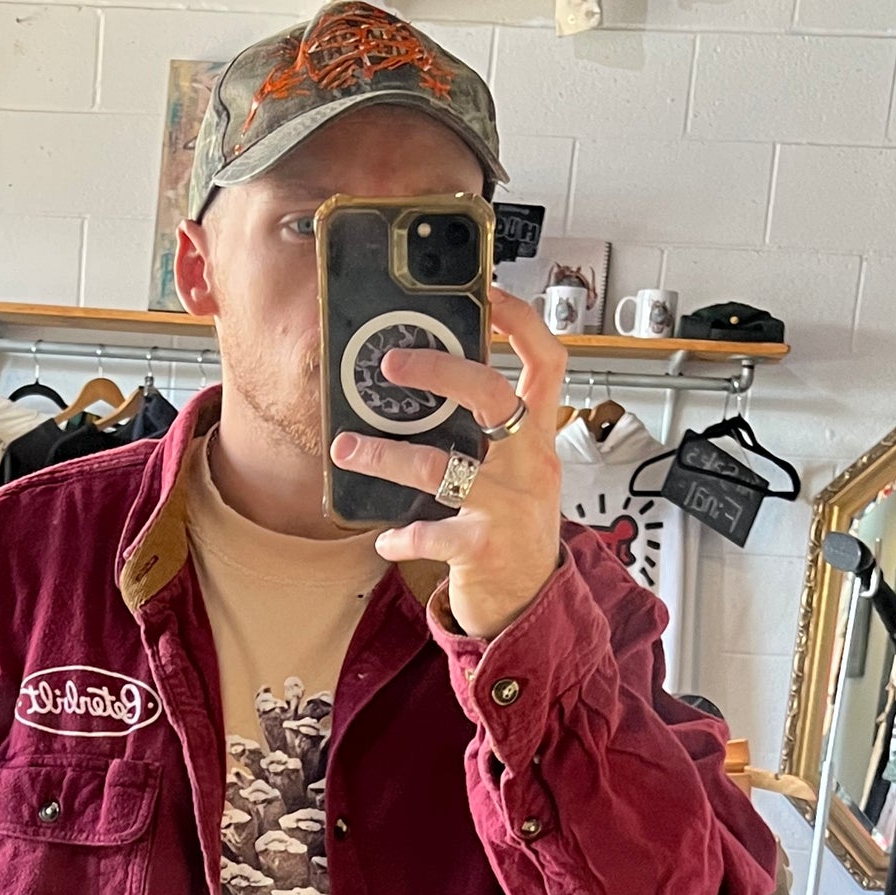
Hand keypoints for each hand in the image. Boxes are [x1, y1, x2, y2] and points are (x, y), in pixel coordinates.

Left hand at [329, 287, 566, 640]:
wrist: (531, 603)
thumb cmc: (514, 529)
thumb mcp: (514, 472)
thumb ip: (486, 432)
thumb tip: (427, 388)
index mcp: (539, 436)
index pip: (547, 361)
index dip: (521, 320)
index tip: (486, 291)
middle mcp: (530, 464)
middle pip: (491, 394)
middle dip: (439, 371)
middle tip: (390, 365)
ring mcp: (510, 507)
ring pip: (443, 467)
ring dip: (385, 457)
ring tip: (348, 448)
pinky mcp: (485, 549)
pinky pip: (430, 535)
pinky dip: (400, 537)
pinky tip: (385, 538)